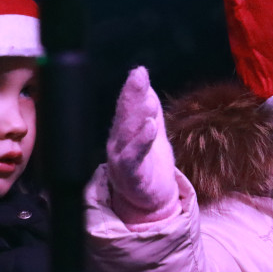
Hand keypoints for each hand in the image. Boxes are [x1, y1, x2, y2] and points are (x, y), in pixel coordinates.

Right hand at [106, 66, 178, 224]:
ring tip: (146, 99)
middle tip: (138, 75)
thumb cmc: (151, 165)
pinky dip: (141, 142)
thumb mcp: (153, 134)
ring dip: (136, 115)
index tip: (140, 71)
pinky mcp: (131, 175)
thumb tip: (146, 84)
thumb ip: (150, 110)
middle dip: (131, 94)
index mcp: (124, 131)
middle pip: (123, 115)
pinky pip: (134, 157)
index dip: (132, 89)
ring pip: (127, 134)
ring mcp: (122, 158)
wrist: (152, 200)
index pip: (126, 106)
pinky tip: (151, 127)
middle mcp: (118, 142)